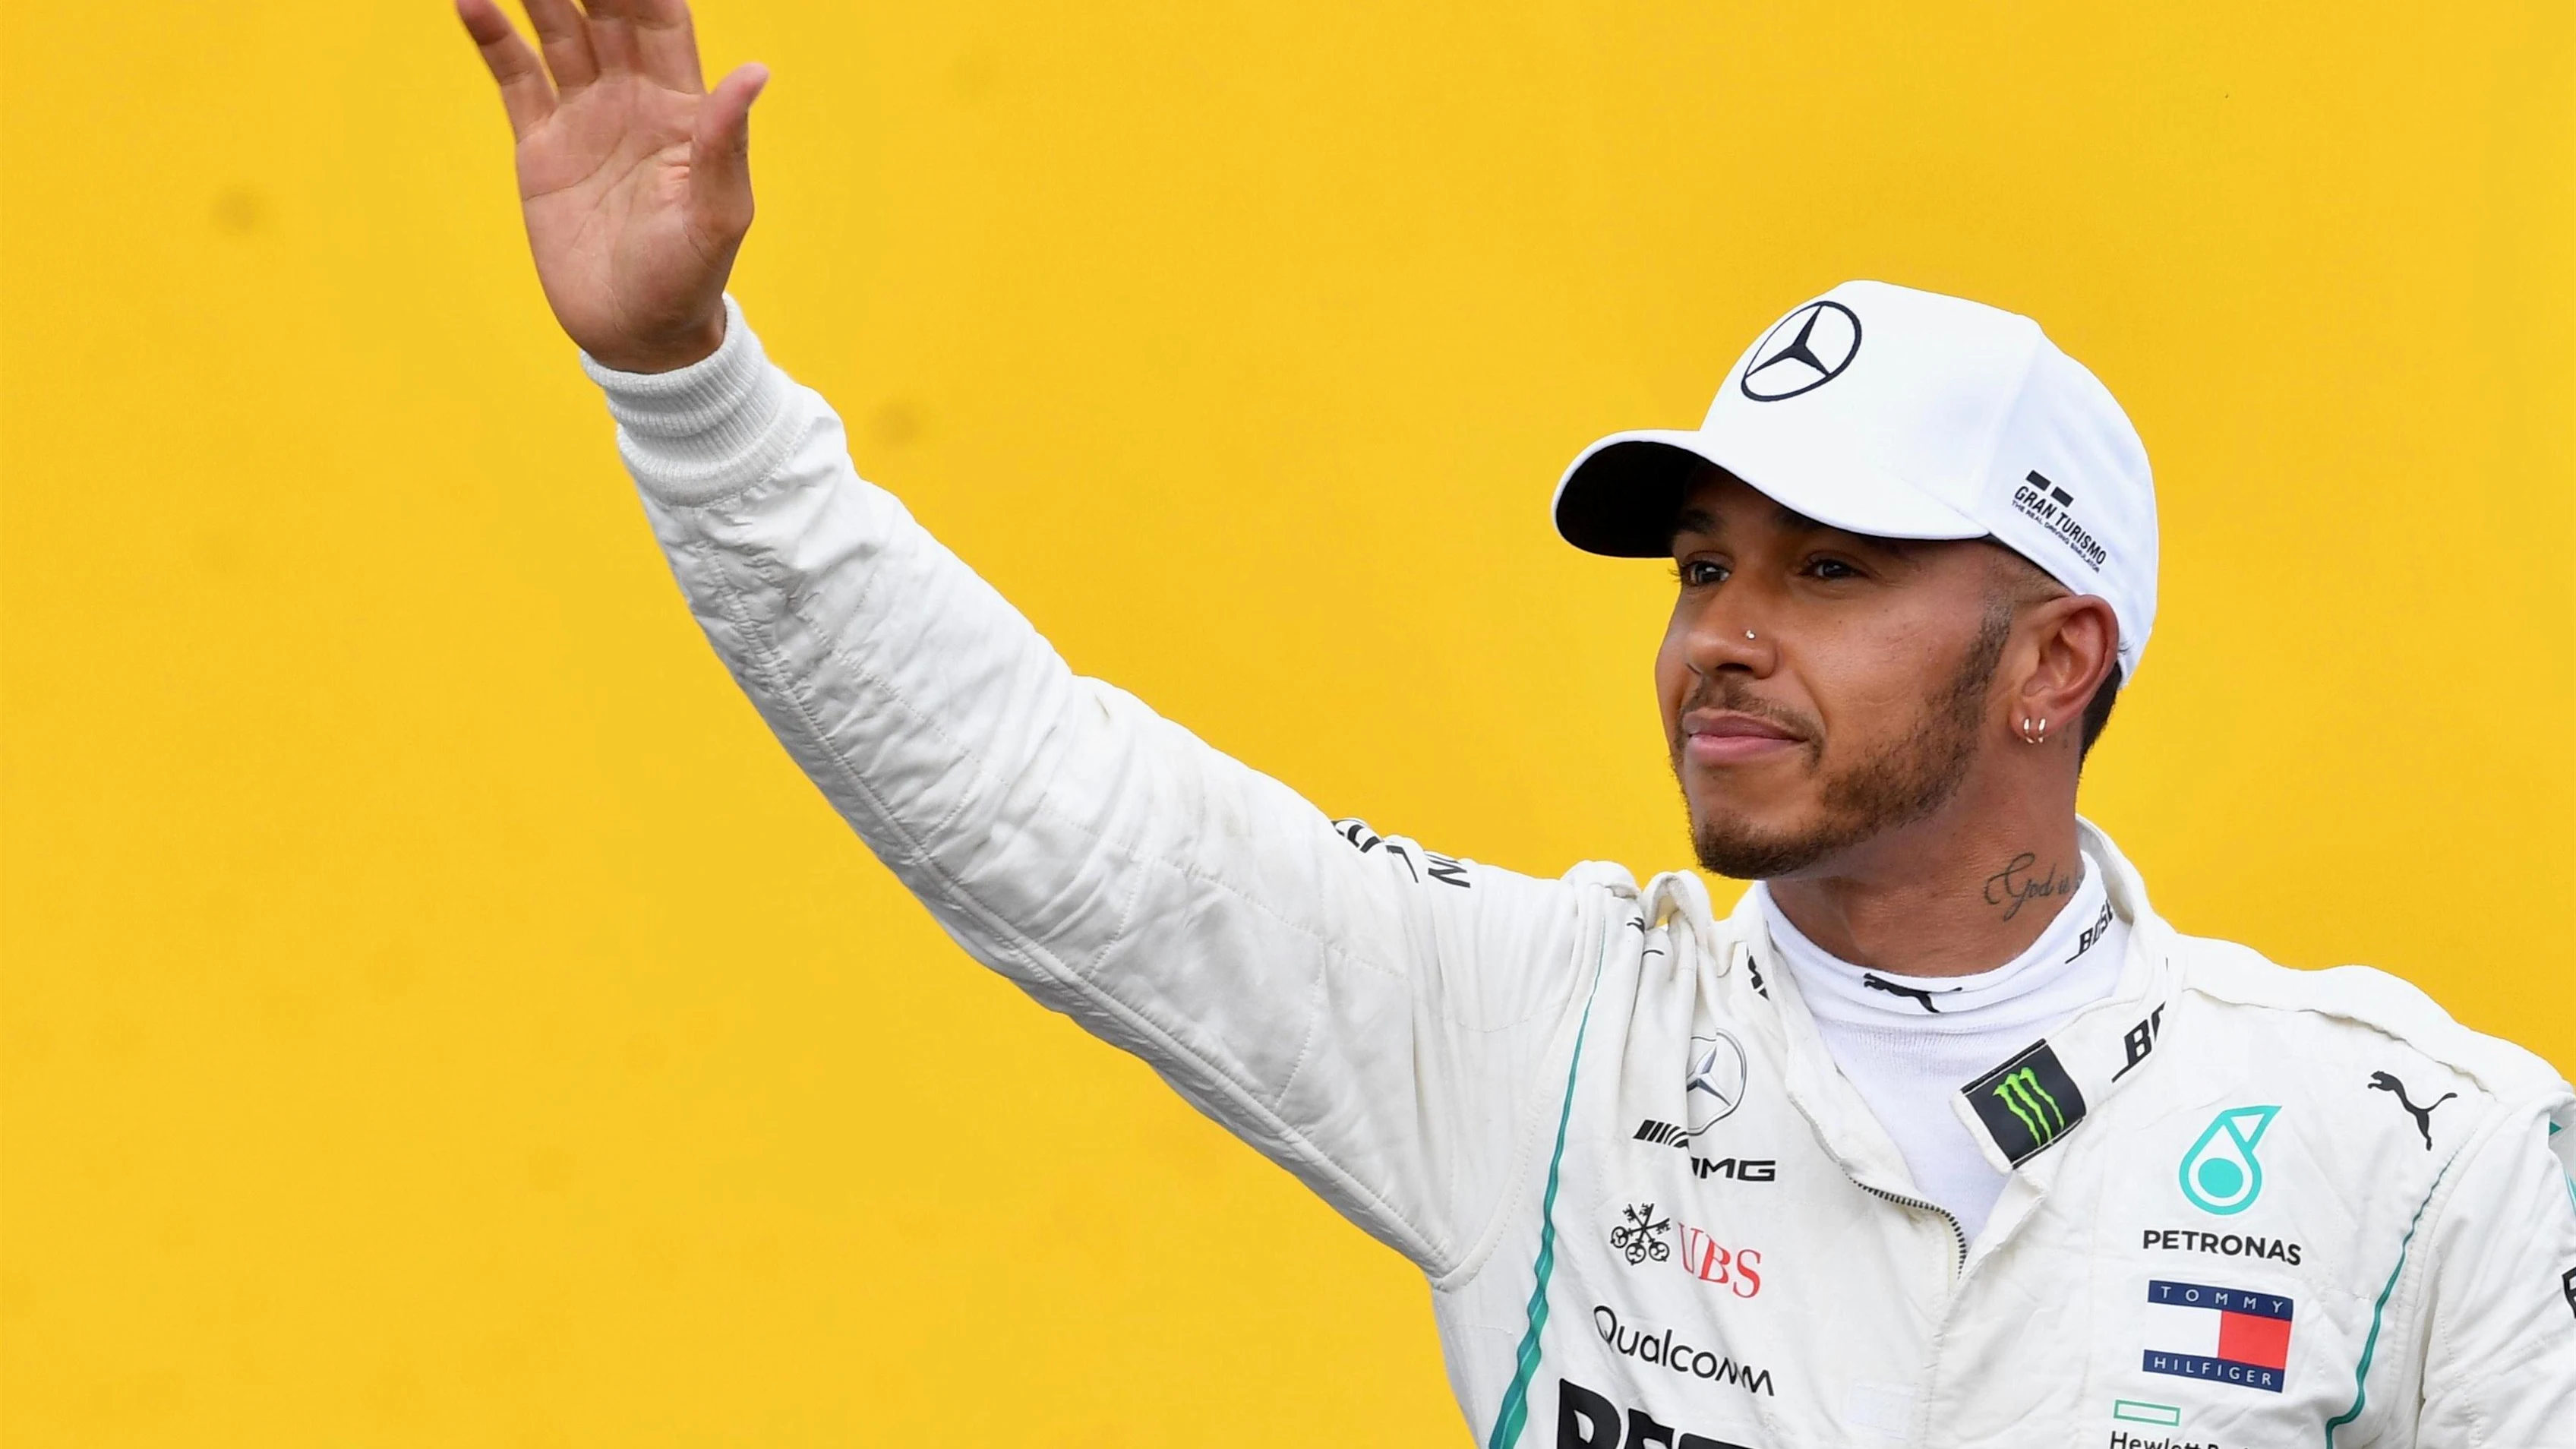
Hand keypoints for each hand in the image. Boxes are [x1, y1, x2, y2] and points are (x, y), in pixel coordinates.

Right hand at [458, 0, 765, 371]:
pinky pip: (515, 78)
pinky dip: (493, 38)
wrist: (638, 335)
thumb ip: (725, 142)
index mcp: (681, 107)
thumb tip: (755, 72)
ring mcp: (583, 118)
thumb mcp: (717, 214)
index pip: (661, 19)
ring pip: (557, 31)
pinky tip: (473, 1)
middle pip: (605, 12)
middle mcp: (631, 99)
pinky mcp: (541, 147)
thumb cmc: (690, 279)